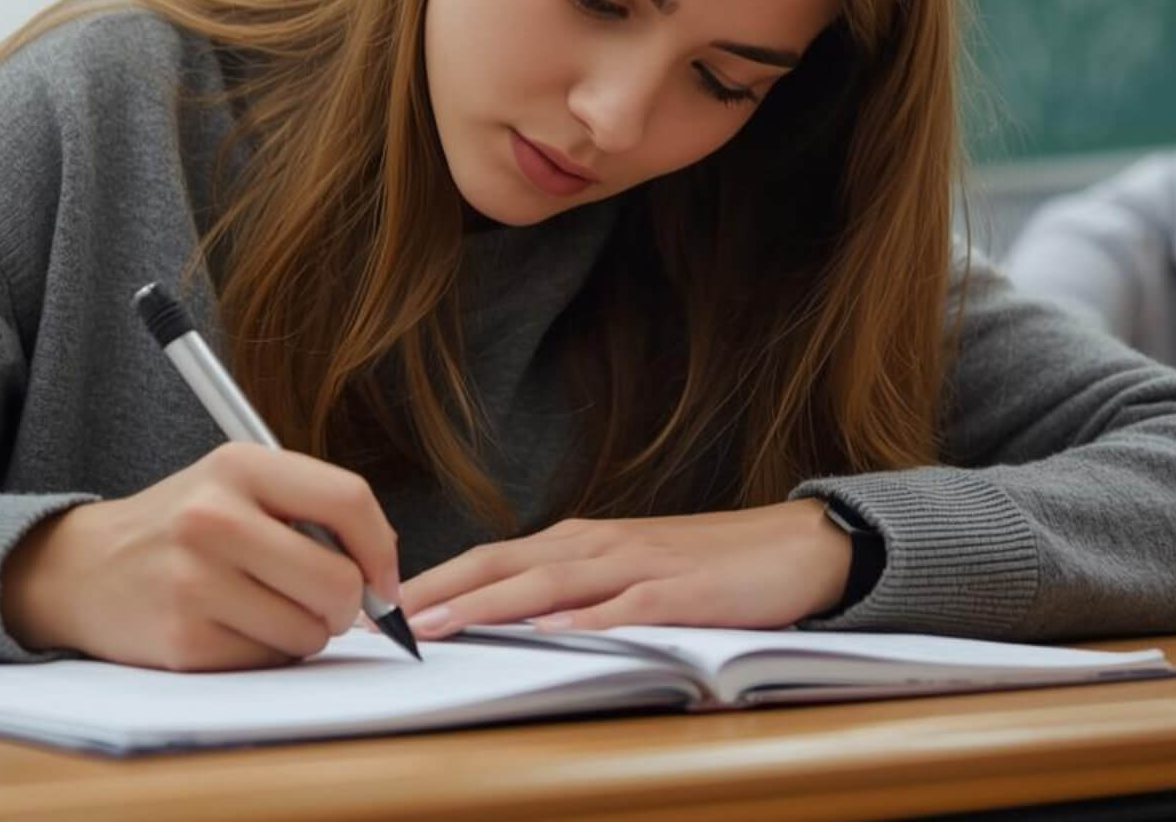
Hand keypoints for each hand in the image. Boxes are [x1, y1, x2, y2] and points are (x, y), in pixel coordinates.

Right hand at [0, 443, 399, 671]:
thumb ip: (310, 512)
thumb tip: (384, 574)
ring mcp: (195, 581)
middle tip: (324, 606)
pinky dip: (264, 656)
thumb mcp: (235, 486)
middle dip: (346, 606)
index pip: (349, 500)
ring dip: (301, 634)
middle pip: (337, 580)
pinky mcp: (183, 640)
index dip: (382, 549)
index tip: (383, 579)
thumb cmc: (179, 529)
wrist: (82, 567)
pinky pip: (268, 662)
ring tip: (261, 610)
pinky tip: (229, 629)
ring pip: (308, 632)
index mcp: (239, 466)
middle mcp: (215, 517)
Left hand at [399, 499, 851, 638]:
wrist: (793, 546)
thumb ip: (571, 591)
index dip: (435, 581)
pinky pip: (625, 606)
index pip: (490, 560)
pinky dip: (585, 618)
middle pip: (503, 564)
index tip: (383, 606)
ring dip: (489, 604)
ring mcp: (637, 566)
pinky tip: (551, 631)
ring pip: (549, 583)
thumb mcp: (626, 572)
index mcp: (579, 543)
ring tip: (441, 623)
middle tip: (385, 616)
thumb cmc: (704, 566)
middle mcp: (597, 545)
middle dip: (441, 589)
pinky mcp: (680, 592)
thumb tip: (509, 622)